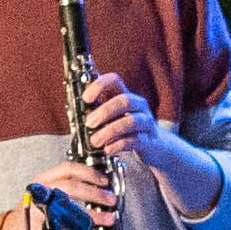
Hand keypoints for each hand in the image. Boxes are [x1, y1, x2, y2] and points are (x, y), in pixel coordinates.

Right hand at [23, 163, 118, 229]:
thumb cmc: (29, 215)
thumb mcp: (45, 194)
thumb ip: (66, 189)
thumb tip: (98, 189)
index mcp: (43, 181)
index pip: (68, 169)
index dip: (89, 173)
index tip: (104, 180)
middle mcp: (40, 194)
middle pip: (71, 187)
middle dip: (95, 194)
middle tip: (110, 200)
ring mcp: (38, 214)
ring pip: (68, 211)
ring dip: (92, 216)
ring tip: (107, 220)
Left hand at [72, 64, 175, 192]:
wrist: (155, 147)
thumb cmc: (128, 130)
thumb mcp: (114, 117)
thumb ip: (97, 111)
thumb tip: (75, 108)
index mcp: (126, 95)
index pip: (114, 80)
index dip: (99, 85)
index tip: (86, 98)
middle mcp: (138, 105)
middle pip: (124, 100)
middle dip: (104, 111)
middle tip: (88, 123)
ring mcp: (146, 122)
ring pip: (131, 121)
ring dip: (109, 131)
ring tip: (95, 141)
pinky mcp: (150, 139)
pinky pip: (135, 140)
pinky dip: (119, 145)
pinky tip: (108, 149)